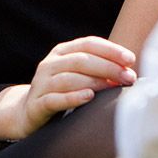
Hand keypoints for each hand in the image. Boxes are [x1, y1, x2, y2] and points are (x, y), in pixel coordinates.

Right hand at [0, 36, 135, 140]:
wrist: (26, 113)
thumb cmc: (62, 93)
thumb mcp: (77, 76)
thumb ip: (98, 71)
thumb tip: (131, 72)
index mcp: (61, 52)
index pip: (88, 43)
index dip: (110, 50)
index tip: (130, 59)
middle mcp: (49, 64)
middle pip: (81, 60)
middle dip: (108, 67)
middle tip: (128, 77)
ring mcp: (41, 83)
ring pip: (69, 78)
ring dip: (95, 82)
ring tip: (113, 88)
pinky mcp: (36, 104)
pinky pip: (55, 99)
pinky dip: (73, 97)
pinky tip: (89, 97)